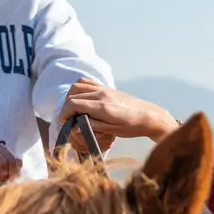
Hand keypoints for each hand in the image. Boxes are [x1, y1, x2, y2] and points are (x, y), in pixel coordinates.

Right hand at [60, 78, 178, 145]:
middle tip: (68, 119)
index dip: (65, 114)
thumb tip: (75, 125)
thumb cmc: (132, 126)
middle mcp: (102, 95)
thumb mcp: (112, 131)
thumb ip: (92, 126)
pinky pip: (87, 82)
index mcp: (102, 107)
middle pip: (73, 95)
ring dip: (71, 97)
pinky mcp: (107, 88)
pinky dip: (79, 89)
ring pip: (78, 86)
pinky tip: (81, 99)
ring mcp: (104, 89)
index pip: (74, 104)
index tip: (65, 122)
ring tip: (74, 110)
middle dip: (66, 107)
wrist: (149, 116)